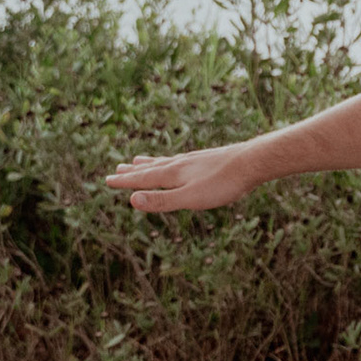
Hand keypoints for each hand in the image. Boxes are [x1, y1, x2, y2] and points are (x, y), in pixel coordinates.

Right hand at [106, 143, 261, 212]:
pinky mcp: (209, 159)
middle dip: (134, 171)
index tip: (107, 180)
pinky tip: (179, 162)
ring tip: (139, 160)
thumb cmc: (223, 183)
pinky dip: (171, 161)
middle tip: (118, 168)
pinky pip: (182, 160)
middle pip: (152, 167)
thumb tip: (132, 200)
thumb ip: (163, 200)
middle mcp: (181, 163)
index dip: (125, 181)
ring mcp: (195, 160)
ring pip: (166, 161)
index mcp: (173, 174)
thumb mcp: (190, 198)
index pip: (143, 178)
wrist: (253, 162)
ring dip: (150, 163)